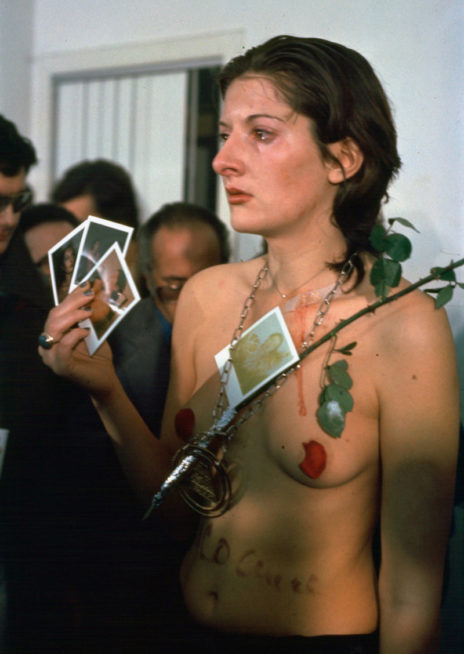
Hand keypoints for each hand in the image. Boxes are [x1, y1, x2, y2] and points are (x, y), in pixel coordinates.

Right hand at [38, 282, 115, 397]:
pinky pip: (62, 346)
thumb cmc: (98, 355)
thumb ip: (90, 314)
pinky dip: (74, 335)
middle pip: (54, 316)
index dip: (72, 296)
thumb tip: (95, 291)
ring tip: (90, 311)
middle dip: (73, 302)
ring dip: (73, 315)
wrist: (105, 379)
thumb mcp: (94, 330)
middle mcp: (48, 343)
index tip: (88, 285)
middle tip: (91, 294)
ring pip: (54, 328)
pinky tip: (86, 332)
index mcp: (54, 333)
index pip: (58, 309)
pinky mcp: (60, 366)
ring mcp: (51, 356)